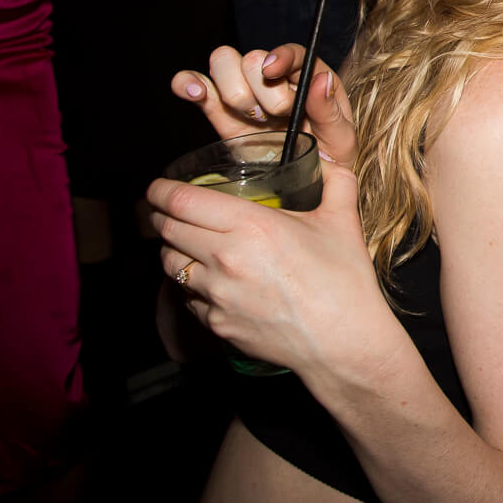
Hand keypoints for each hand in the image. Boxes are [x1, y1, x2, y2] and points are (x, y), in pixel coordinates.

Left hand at [150, 158, 389, 377]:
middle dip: (159, 216)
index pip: (181, 201)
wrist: (344, 343)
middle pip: (167, 230)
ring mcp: (217, 294)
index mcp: (252, 225)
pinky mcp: (216, 323)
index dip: (161, 191)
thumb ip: (336, 181)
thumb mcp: (342, 221)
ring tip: (184, 244)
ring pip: (171, 265)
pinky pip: (187, 298)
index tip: (158, 187)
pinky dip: (190, 286)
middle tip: (165, 210)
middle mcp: (225, 258)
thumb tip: (329, 158)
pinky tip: (208, 281)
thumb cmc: (344, 283)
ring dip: (171, 250)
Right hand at [171, 43, 356, 164]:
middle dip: (261, 89)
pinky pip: (196, 85)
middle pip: (253, 59)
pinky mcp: (220, 110)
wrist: (301, 187)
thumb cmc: (328, 160)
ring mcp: (245, 91)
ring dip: (233, 90)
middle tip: (276, 116)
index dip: (280, 56)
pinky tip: (191, 91)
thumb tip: (321, 81)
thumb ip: (330, 113)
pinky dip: (188, 82)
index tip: (272, 70)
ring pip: (224, 63)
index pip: (292, 53)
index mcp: (308, 78)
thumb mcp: (340, 141)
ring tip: (250, 117)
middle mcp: (275, 79)